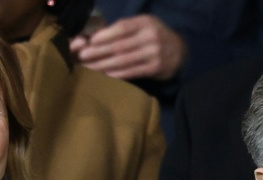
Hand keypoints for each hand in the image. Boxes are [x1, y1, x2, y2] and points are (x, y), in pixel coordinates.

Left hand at [69, 15, 185, 80]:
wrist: (180, 51)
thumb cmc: (154, 36)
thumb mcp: (143, 26)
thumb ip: (125, 29)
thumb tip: (96, 36)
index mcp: (146, 22)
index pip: (122, 28)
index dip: (105, 35)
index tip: (89, 41)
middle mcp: (151, 37)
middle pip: (120, 45)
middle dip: (98, 51)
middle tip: (82, 56)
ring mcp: (154, 53)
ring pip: (124, 60)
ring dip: (104, 65)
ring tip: (89, 67)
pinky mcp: (155, 68)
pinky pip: (132, 72)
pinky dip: (117, 74)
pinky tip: (105, 75)